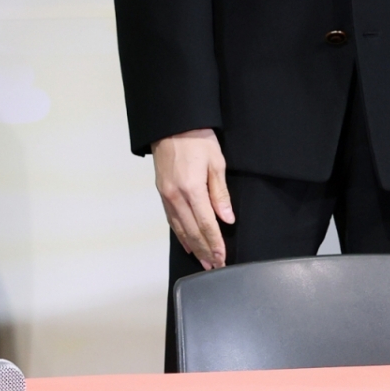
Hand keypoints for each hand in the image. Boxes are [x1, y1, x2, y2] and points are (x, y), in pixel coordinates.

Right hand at [151, 128, 233, 269]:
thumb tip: (227, 218)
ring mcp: (166, 194)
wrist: (172, 123)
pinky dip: (179, 233)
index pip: (206, 224)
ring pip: (180, 228)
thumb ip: (220, 193)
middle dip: (205, 251)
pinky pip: (171, 218)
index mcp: (192, 188)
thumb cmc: (196, 138)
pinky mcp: (162, 190)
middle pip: (192, 231)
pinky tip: (186, 243)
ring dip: (192, 247)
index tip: (222, 258)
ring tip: (203, 261)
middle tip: (214, 266)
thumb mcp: (216, 161)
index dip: (215, 243)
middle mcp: (176, 195)